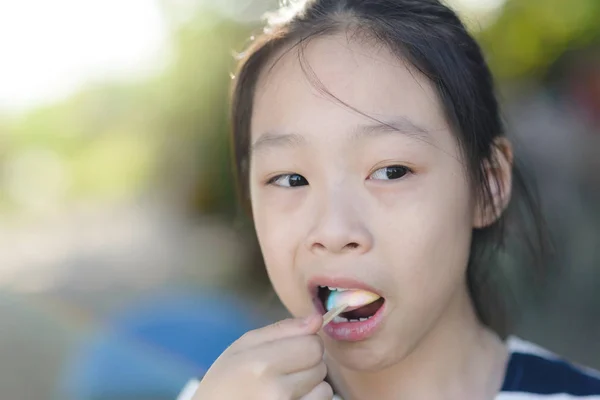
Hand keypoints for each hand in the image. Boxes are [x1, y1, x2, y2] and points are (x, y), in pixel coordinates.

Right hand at [191, 314, 332, 399]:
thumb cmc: (225, 381)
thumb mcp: (243, 347)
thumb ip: (282, 330)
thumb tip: (317, 319)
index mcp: (261, 364)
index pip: (313, 345)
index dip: (304, 343)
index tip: (289, 349)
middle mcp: (276, 391)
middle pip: (320, 365)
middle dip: (307, 364)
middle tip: (282, 371)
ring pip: (324, 389)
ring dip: (311, 386)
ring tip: (284, 388)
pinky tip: (289, 399)